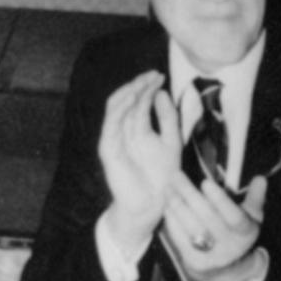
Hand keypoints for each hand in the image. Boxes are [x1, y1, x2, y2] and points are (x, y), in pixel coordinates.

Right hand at [97, 71, 181, 250]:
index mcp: (136, 129)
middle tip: (152, 75)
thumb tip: (162, 92)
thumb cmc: (161, 177)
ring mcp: (114, 138)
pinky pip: (111, 123)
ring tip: (142, 82)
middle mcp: (123, 130)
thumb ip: (168, 119)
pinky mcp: (108, 148)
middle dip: (139, 86)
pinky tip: (131, 98)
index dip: (148, 87)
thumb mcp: (171, 142)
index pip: (138, 102)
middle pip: (127, 101)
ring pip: (116, 108)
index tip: (160, 76)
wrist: (151, 205)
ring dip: (128, 93)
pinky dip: (119, 108)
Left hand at [164, 172, 264, 280]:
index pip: (234, 217)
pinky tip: (166, 204)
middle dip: (189, 194)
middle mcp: (229, 246)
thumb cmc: (236, 234)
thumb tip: (260, 178)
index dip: (220, 200)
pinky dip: (171, 219)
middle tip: (176, 175)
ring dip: (176, 204)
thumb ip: (255, 198)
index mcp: (245, 233)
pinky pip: (179, 237)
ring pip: (190, 226)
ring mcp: (211, 255)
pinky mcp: (193, 260)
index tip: (205, 182)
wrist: (226, 270)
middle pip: (207, 217)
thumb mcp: (251, 219)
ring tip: (168, 187)